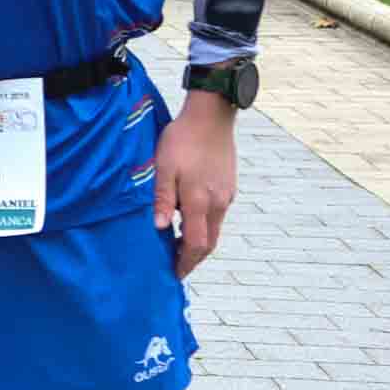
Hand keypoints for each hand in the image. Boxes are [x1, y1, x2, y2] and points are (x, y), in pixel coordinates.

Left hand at [151, 95, 238, 279]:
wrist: (211, 115)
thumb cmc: (182, 140)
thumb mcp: (164, 168)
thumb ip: (162, 199)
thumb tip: (160, 228)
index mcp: (200, 201)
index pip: (196, 244)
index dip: (186, 262)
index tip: (174, 273)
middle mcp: (218, 202)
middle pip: (209, 242)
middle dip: (193, 257)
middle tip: (176, 266)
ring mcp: (226, 195)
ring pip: (214, 229)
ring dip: (199, 242)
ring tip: (179, 247)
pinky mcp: (228, 186)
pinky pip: (217, 215)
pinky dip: (204, 226)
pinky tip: (189, 221)